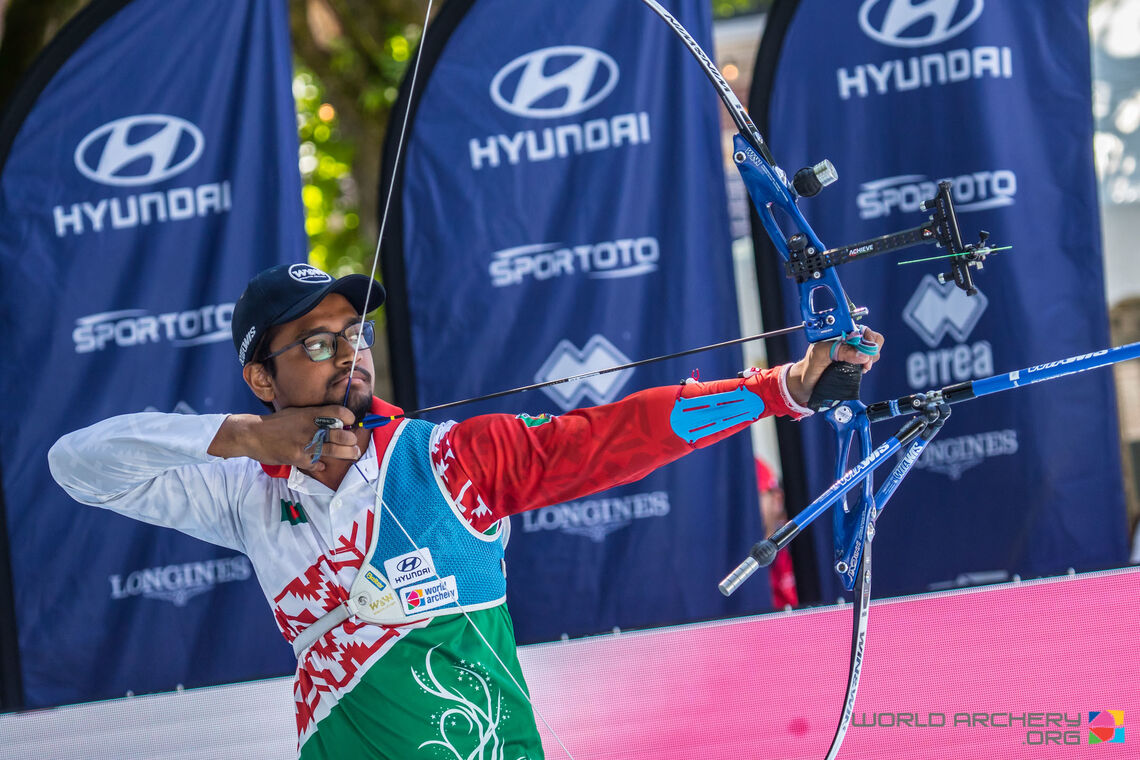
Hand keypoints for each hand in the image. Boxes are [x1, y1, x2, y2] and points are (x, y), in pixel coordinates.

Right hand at [208, 405, 360, 471]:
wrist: (252, 434)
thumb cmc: (275, 423)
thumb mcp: (296, 412)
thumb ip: (314, 416)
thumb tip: (334, 420)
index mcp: (310, 413)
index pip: (338, 413)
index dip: (349, 418)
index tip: (352, 422)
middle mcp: (310, 428)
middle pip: (341, 434)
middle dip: (351, 440)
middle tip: (353, 442)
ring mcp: (305, 444)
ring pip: (334, 450)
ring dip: (347, 453)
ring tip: (354, 454)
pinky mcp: (298, 458)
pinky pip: (316, 463)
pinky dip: (319, 464)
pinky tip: (320, 464)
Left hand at [786, 327, 883, 406]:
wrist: (806, 383)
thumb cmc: (809, 366)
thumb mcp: (821, 355)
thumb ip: (840, 351)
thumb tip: (863, 355)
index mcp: (840, 332)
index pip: (864, 330)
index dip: (869, 341)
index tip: (864, 354)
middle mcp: (848, 339)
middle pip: (873, 339)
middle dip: (872, 351)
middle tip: (864, 364)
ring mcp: (853, 351)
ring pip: (873, 351)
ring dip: (869, 360)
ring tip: (860, 368)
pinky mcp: (855, 362)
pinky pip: (868, 361)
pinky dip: (867, 366)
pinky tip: (859, 371)